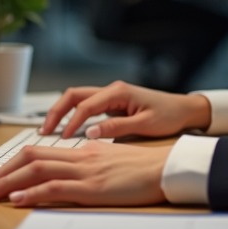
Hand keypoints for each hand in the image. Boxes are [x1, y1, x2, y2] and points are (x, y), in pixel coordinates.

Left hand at [0, 141, 170, 206]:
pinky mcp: (92, 187)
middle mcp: (80, 157)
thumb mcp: (112, 160)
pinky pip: (55, 187)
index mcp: (84, 150)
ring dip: (8, 183)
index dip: (14, 163)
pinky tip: (18, 199)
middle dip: (3, 173)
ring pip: (37, 170)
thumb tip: (71, 171)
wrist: (165, 168)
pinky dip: (32, 192)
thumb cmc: (144, 167)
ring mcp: (85, 171)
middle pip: (31, 157)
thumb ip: (91, 163)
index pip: (40, 151)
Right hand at [41, 81, 211, 139]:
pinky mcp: (113, 102)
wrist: (184, 109)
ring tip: (48, 131)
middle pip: (74, 95)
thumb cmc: (169, 115)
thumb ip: (117, 129)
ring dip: (62, 112)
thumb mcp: (145, 124)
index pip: (86, 105)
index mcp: (119, 92)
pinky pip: (87, 106)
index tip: (62, 138)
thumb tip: (91, 133)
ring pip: (78, 98)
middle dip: (56, 111)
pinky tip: (66, 130)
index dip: (71, 122)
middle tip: (43, 131)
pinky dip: (73, 115)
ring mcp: (111, 95)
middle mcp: (112, 89)